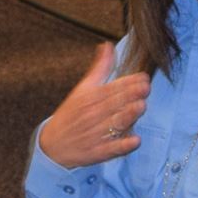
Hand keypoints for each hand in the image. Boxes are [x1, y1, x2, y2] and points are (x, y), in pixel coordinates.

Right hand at [37, 42, 151, 170]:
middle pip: (113, 104)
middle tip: (146, 89)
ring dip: (127, 116)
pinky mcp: (98, 152)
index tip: (143, 78)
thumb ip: (99, 69)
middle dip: (129, 96)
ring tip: (140, 107)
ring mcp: (95, 134)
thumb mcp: (82, 89)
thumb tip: (108, 46)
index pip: (111, 88)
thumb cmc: (71, 115)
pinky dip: (123, 145)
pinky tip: (135, 140)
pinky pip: (112, 149)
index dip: (128, 83)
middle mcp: (92, 115)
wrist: (52, 145)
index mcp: (89, 98)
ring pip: (113, 124)